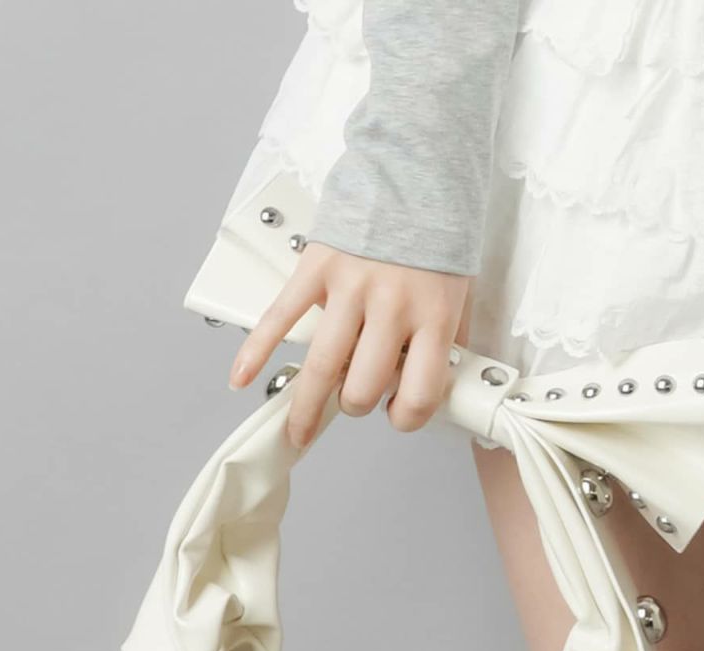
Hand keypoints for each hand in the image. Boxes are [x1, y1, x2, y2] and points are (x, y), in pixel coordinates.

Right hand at [228, 241, 472, 449]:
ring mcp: (350, 287)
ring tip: (299, 429)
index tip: (397, 413)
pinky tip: (243, 378)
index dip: (406, 417)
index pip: (418, 395)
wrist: (416, 168)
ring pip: (321, 368)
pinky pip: (280, 317)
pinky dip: (257, 351)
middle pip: (361, 388)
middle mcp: (391, 305)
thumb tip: (434, 382)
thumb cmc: (438, 233)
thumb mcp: (460, 292)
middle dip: (356, 404)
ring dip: (307, 407)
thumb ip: (448, 341)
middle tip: (355, 398)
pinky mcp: (317, 268)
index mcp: (432, 316)